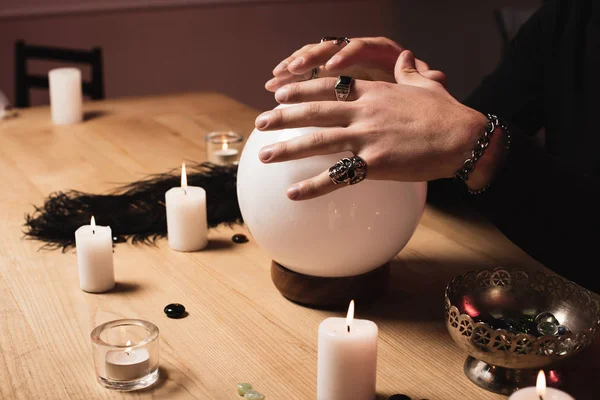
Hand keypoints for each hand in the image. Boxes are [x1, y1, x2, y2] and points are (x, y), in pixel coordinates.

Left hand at [256, 50, 486, 200]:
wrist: (464, 139)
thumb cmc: (446, 113)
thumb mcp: (424, 86)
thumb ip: (409, 71)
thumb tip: (404, 56)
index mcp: (373, 92)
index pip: (327, 87)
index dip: (300, 89)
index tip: (279, 92)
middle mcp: (363, 112)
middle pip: (313, 112)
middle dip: (282, 117)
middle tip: (259, 122)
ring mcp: (367, 138)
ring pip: (317, 141)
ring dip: (287, 149)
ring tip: (264, 155)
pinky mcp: (374, 164)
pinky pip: (337, 177)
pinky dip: (313, 186)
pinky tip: (292, 194)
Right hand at [265, 37, 445, 91]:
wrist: (414, 109)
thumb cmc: (419, 101)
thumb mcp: (424, 92)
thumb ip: (424, 83)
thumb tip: (434, 76)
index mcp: (382, 54)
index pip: (362, 47)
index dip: (347, 55)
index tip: (333, 68)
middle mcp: (358, 55)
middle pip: (331, 49)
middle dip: (310, 59)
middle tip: (291, 70)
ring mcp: (342, 64)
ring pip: (314, 60)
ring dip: (293, 68)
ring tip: (275, 79)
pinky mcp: (330, 77)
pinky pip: (307, 74)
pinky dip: (291, 79)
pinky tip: (274, 85)